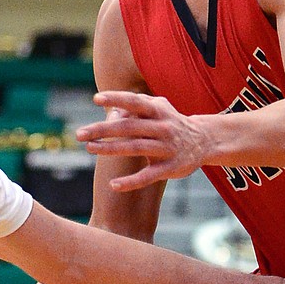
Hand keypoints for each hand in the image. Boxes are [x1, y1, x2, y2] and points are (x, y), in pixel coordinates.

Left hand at [75, 91, 204, 189]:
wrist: (205, 141)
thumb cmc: (171, 122)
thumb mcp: (159, 109)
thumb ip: (136, 108)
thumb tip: (112, 112)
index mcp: (159, 110)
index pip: (135, 101)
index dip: (116, 98)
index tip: (96, 99)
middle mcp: (163, 127)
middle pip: (129, 127)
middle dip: (103, 130)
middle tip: (79, 134)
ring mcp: (167, 148)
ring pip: (135, 148)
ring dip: (110, 149)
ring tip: (89, 148)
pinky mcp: (170, 168)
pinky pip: (148, 176)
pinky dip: (131, 182)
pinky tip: (113, 185)